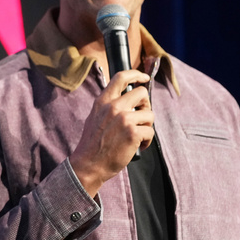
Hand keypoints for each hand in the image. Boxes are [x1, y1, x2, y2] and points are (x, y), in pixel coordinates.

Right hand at [69, 69, 153, 196]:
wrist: (89, 165)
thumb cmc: (93, 145)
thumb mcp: (94, 118)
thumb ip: (107, 107)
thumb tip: (125, 100)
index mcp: (103, 101)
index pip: (121, 77)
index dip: (136, 75)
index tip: (144, 78)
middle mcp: (113, 107)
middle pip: (142, 93)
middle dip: (146, 105)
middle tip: (141, 118)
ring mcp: (124, 119)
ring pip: (150, 114)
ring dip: (147, 126)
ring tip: (138, 136)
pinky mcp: (132, 133)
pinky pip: (150, 131)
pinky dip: (147, 140)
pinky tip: (139, 146)